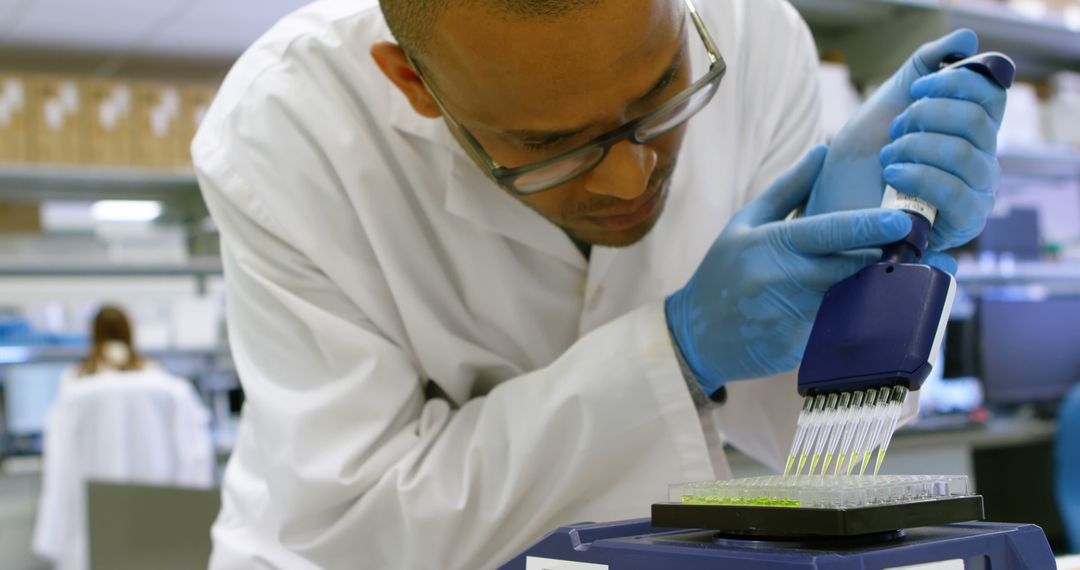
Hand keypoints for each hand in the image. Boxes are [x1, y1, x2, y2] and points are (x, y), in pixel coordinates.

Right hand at [666, 147, 912, 392]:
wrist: (694, 337)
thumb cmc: (721, 273)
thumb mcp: (745, 224)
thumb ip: (788, 189)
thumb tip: (824, 149)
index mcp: (768, 244)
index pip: (827, 232)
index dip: (868, 226)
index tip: (903, 219)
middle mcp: (780, 279)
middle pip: (848, 267)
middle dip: (887, 258)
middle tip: (926, 247)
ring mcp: (789, 317)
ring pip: (850, 300)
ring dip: (881, 288)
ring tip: (915, 276)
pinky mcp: (798, 347)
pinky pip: (839, 327)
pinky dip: (862, 316)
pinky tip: (886, 309)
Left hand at [806, 29, 1006, 254]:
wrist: (829, 206)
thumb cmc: (859, 160)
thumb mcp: (889, 102)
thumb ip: (924, 66)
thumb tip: (966, 39)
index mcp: (970, 131)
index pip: (992, 96)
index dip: (956, 84)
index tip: (916, 90)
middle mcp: (980, 161)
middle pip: (980, 123)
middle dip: (928, 118)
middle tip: (895, 130)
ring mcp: (975, 194)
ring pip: (968, 155)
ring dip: (918, 148)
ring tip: (888, 157)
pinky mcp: (962, 224)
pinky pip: (960, 194)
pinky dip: (922, 177)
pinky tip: (893, 175)